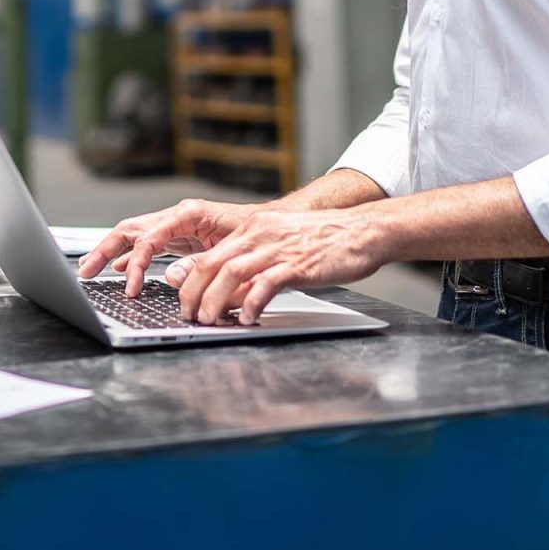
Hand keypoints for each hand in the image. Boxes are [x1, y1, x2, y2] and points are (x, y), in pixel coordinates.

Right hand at [77, 198, 257, 289]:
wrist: (273, 225)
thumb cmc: (256, 233)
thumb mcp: (230, 250)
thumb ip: (199, 264)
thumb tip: (170, 276)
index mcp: (188, 214)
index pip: (148, 238)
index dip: (135, 264)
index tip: (130, 287)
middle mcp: (177, 216)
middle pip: (130, 230)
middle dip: (104, 250)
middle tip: (85, 272)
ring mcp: (176, 225)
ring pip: (133, 235)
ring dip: (109, 251)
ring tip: (89, 269)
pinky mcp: (179, 236)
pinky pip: (146, 244)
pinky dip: (129, 255)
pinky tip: (118, 267)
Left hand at [166, 208, 388, 324]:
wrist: (363, 232)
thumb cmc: (326, 242)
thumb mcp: (282, 246)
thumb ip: (255, 266)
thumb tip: (230, 294)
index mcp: (254, 228)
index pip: (210, 254)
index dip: (191, 281)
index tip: (184, 302)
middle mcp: (261, 234)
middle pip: (212, 264)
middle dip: (195, 293)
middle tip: (191, 316)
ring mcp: (278, 248)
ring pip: (231, 273)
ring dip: (215, 300)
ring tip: (210, 320)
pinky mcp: (297, 263)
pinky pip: (265, 284)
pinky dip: (251, 302)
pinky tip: (249, 317)